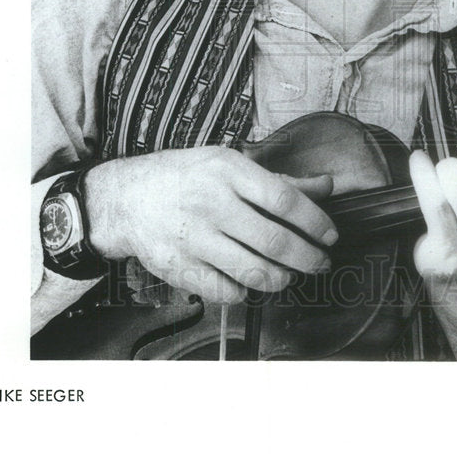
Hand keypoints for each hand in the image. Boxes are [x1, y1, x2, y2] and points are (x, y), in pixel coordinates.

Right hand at [84, 146, 336, 304]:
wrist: (126, 198)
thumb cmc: (186, 177)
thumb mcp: (229, 164)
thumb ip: (279, 180)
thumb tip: (326, 187)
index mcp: (228, 171)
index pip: (283, 199)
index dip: (314, 221)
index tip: (330, 235)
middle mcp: (212, 203)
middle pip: (274, 241)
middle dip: (308, 257)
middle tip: (321, 262)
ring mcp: (195, 238)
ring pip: (254, 272)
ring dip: (282, 278)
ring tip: (289, 274)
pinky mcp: (180, 268)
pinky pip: (227, 291)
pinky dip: (246, 291)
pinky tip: (251, 282)